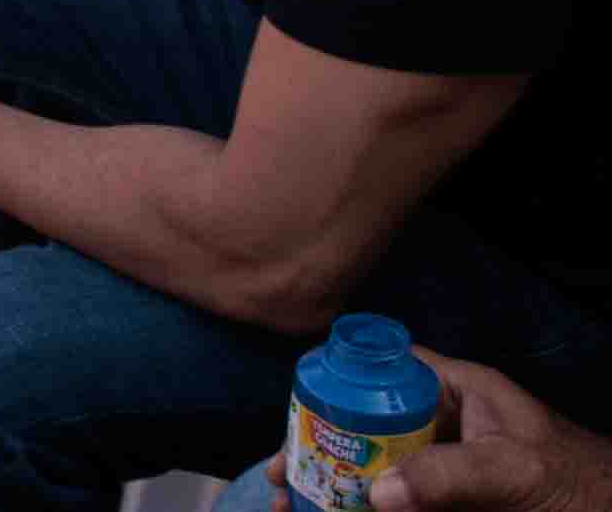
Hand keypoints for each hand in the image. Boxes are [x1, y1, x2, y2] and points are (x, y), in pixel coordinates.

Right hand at [243, 351, 611, 511]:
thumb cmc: (583, 485)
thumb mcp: (516, 471)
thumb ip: (451, 475)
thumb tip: (378, 494)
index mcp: (458, 393)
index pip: (386, 368)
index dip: (338, 381)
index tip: (302, 412)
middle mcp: (440, 426)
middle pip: (362, 427)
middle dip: (317, 448)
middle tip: (283, 474)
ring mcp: (442, 471)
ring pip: (370, 472)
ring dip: (329, 488)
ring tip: (291, 505)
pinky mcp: (445, 506)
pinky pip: (393, 505)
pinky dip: (358, 511)